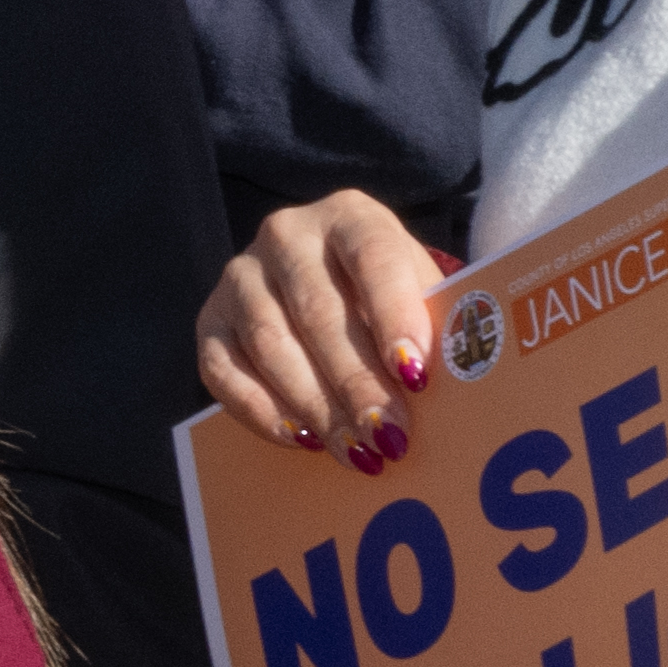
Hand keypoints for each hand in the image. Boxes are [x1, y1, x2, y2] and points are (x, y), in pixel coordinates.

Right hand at [193, 190, 452, 461]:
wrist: (334, 286)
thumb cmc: (392, 297)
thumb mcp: (423, 292)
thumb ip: (436, 324)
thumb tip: (459, 387)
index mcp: (351, 216)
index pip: (374, 258)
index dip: (395, 316)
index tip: (416, 374)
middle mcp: (287, 235)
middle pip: (318, 311)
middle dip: (355, 381)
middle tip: (387, 435)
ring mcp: (240, 275)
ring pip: (269, 343)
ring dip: (313, 404)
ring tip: (353, 449)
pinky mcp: (209, 318)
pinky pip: (221, 369)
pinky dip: (260, 409)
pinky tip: (301, 438)